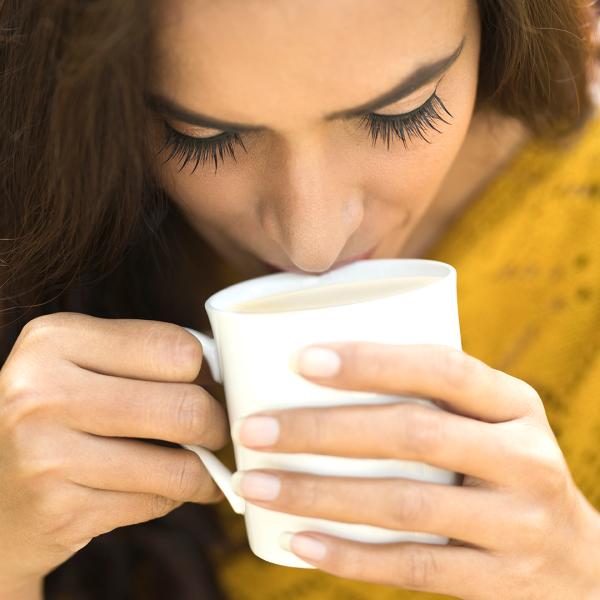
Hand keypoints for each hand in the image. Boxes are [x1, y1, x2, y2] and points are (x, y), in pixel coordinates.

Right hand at [0, 312, 226, 587]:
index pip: (177, 349)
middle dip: (215, 424)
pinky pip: (156, 503)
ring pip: (180, 466)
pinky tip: (163, 488)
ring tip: (201, 464)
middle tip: (213, 430)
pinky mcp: (60, 511)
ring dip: (204, 470)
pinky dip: (173, 497)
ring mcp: (45, 457)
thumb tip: (221, 366)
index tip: (210, 384)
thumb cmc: (57, 414)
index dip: (206, 370)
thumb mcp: (81, 362)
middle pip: (186, 408)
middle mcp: (42, 393)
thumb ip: (144, 354)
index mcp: (55, 339)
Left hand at [232, 342, 599, 598]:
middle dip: (323, 430)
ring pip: (403, 505)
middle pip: (413, 435)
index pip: (443, 368)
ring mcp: (516, 525)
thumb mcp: (490, 424)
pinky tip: (296, 542)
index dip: (373, 362)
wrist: (581, 564)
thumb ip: (430, 401)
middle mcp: (522, 458)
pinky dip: (349, 556)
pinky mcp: (499, 582)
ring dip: (319, 495)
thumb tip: (317, 375)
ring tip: (255, 486)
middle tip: (254, 429)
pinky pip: (413, 568)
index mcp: (514, 405)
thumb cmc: (505, 471)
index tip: (302, 360)